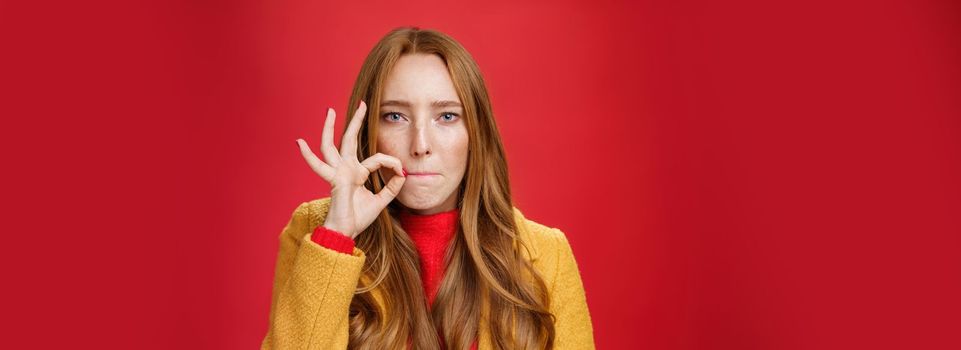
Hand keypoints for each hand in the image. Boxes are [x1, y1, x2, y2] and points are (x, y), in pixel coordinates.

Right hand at [295, 101, 405, 238]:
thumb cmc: (359, 217)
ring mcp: (338, 172)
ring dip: (330, 128)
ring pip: (331, 145)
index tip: (402, 172)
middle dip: (356, 121)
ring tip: (329, 111)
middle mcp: (346, 168)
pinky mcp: (333, 179)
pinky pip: (320, 166)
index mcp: (357, 172)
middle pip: (350, 139)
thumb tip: (403, 173)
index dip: (392, 163)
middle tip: (363, 103)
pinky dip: (308, 156)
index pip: (377, 159)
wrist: (346, 232)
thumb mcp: (382, 200)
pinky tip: (299, 143)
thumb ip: (392, 187)